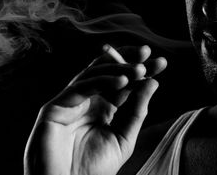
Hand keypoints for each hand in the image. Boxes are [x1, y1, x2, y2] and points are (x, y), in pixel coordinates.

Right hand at [24, 45, 166, 174]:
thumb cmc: (95, 168)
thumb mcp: (124, 137)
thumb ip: (137, 111)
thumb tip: (153, 82)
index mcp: (103, 107)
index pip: (123, 82)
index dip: (141, 71)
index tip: (161, 63)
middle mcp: (87, 100)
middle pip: (108, 71)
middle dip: (128, 59)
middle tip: (148, 53)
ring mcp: (70, 101)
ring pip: (94, 73)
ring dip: (118, 68)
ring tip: (140, 69)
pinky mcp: (55, 107)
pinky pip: (80, 86)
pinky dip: (102, 80)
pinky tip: (122, 81)